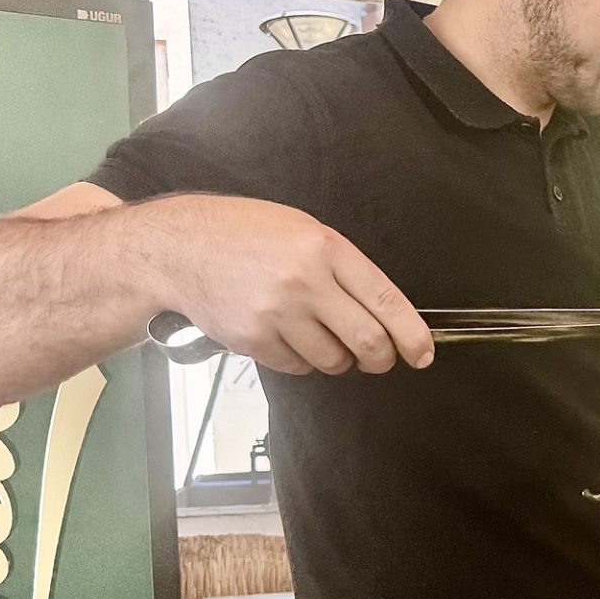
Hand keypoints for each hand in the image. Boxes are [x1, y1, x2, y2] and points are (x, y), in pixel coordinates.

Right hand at [149, 196, 433, 375]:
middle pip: (368, 342)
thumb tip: (386, 312)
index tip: (422, 353)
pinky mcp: (253, 340)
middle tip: (379, 358)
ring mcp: (276, 313)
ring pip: (334, 361)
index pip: (386, 301)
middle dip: (381, 358)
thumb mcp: (301, 230)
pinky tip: (285, 334)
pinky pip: (298, 367)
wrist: (177, 248)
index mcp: (325, 248)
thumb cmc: (243, 234)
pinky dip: (302, 360)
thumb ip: (344, 268)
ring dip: (338, 358)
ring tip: (319, 334)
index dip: (412, 335)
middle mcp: (304, 281)